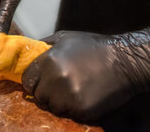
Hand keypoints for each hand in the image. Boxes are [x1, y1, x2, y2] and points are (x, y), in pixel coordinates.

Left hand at [22, 29, 149, 120]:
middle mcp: (56, 80)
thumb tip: (30, 52)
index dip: (32, 82)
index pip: (27, 80)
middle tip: (57, 88)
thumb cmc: (94, 47)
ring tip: (72, 92)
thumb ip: (44, 45)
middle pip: (39, 96)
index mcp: (49, 61)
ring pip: (53, 107)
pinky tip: (83, 96)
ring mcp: (69, 96)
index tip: (38, 83)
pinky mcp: (82, 109)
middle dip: (45, 93)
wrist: (124, 61)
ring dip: (59, 102)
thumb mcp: (65, 38)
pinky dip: (74, 109)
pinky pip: (70, 114)